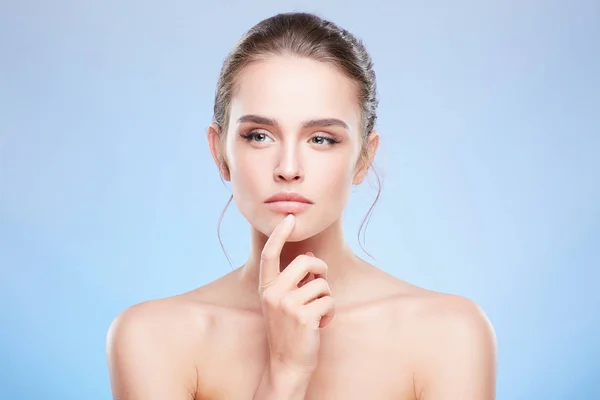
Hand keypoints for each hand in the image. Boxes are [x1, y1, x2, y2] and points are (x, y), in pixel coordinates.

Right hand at [258, 214, 335, 376]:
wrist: (287, 364)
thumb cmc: (288, 330)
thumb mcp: (282, 303)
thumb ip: (292, 281)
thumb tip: (309, 257)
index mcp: (266, 289)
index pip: (270, 255)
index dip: (279, 234)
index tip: (289, 218)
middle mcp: (273, 294)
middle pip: (306, 262)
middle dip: (321, 269)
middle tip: (320, 284)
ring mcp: (288, 305)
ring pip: (322, 284)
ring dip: (325, 298)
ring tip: (316, 313)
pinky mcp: (304, 317)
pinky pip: (329, 301)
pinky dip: (329, 312)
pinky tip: (320, 324)